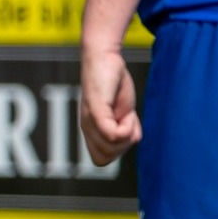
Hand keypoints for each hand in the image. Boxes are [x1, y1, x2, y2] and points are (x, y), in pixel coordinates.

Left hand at [79, 46, 140, 166]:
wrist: (105, 58)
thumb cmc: (114, 84)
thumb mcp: (123, 113)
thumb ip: (125, 130)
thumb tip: (131, 140)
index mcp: (91, 130)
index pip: (100, 160)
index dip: (118, 151)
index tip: (123, 129)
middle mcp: (86, 126)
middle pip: (107, 156)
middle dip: (124, 145)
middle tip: (126, 121)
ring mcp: (90, 117)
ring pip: (113, 146)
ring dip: (128, 133)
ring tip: (125, 113)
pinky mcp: (96, 107)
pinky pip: (111, 133)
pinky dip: (126, 127)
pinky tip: (126, 113)